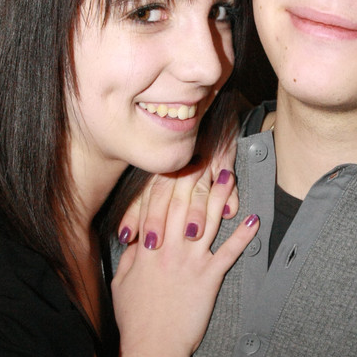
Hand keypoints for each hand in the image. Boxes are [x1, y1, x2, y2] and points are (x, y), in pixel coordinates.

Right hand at [112, 167, 257, 356]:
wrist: (152, 348)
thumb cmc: (135, 319)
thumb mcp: (122, 283)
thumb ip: (129, 257)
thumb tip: (135, 239)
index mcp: (147, 248)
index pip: (157, 205)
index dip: (168, 181)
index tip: (177, 161)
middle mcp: (168, 249)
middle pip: (184, 204)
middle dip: (195, 177)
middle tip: (207, 154)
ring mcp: (190, 262)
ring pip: (208, 222)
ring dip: (221, 197)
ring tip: (231, 176)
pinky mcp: (208, 279)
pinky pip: (228, 253)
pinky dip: (243, 237)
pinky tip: (254, 221)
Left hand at [117, 135, 238, 250]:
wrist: (206, 113)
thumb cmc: (184, 151)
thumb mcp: (161, 172)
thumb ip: (146, 204)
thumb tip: (126, 235)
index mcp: (161, 169)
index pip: (144, 196)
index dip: (134, 217)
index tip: (126, 238)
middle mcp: (178, 165)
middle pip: (165, 194)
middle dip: (158, 219)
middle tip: (154, 242)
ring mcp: (201, 161)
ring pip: (197, 189)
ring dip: (196, 212)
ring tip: (192, 233)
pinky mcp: (224, 158)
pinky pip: (227, 175)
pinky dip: (230, 195)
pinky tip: (229, 212)